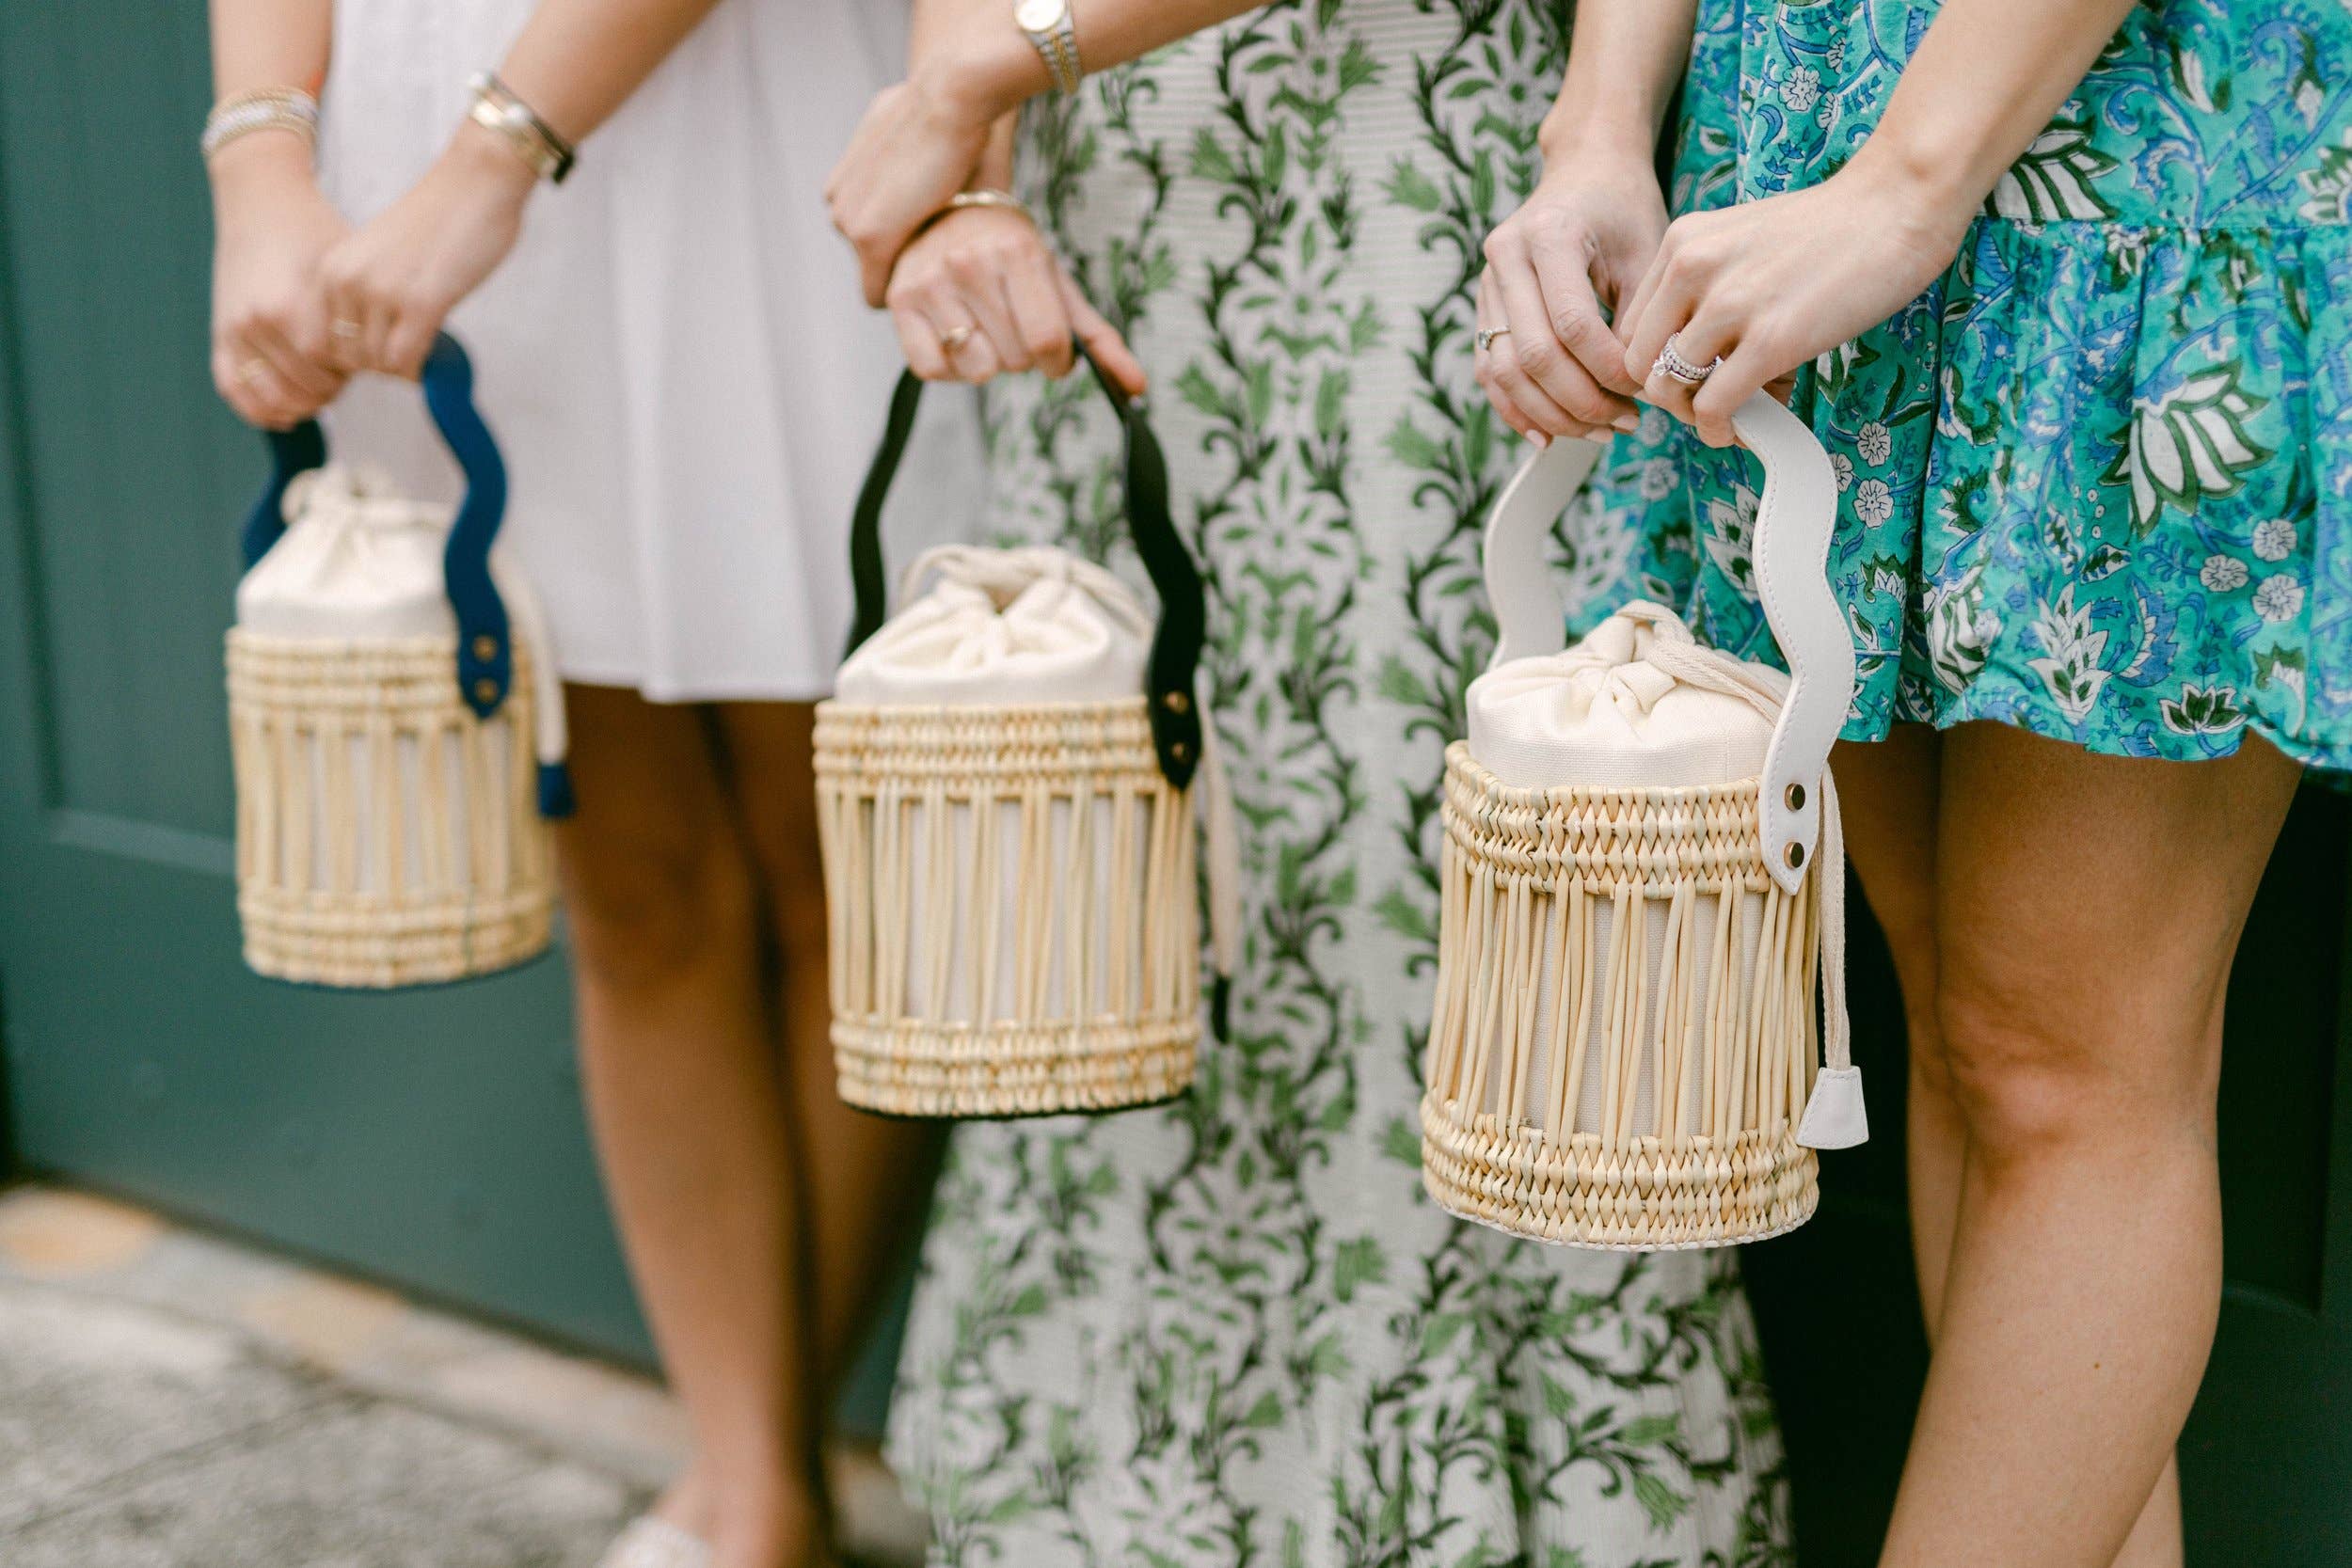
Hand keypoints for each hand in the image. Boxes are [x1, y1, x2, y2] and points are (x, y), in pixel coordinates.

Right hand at [208, 137, 351, 428]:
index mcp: (289, 307)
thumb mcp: (347, 269)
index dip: (348, 375)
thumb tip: (399, 365)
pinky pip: (235, 389)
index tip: (363, 366)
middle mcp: (257, 323)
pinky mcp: (219, 334)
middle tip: (344, 378)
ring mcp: (233, 331)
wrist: (262, 203)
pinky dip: (261, 409)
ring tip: (321, 391)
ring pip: (270, 397)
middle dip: (329, 389)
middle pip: (301, 386)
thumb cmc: (315, 233)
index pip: (326, 371)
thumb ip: (363, 318)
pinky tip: (289, 412)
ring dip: (301, 403)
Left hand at [316, 122, 536, 379]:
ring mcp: (383, 293)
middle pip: (349, 357)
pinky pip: (406, 360)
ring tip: (424, 346)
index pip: (323, 341)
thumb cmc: (437, 218)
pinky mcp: (421, 303)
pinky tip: (435, 349)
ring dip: (403, 366)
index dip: (354, 355)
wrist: (473, 184)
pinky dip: (421, 367)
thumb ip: (365, 293)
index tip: (384, 348)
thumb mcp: (379, 256)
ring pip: (378, 363)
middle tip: (409, 352)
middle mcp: (348, 281)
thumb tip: (373, 351)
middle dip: (379, 364)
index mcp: (331, 269)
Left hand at [827, 77, 996, 308]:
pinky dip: (907, 295)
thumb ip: (912, 169)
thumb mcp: (917, 138)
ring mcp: (848, 223)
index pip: (870, 240)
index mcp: (844, 186)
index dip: (906, 247)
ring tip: (947, 256)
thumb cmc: (946, 115)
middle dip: (906, 262)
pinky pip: (878, 293)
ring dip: (909, 273)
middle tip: (947, 253)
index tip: (938, 244)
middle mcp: (837, 205)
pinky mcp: (869, 240)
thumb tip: (936, 178)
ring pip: (879, 275)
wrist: (951, 97)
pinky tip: (937, 282)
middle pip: (873, 261)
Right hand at [886, 205, 1143, 395]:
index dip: (1057, 362)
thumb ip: (1099, 339)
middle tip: (1011, 321)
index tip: (1054, 352)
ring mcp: (929, 282)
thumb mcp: (1059, 285)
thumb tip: (1137, 391)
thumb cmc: (1011, 253)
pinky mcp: (899, 301)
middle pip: (1014, 360)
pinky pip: (931, 370)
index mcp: (1018, 253)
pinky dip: (951, 369)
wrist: (949, 210)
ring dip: (988, 362)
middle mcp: (969, 263)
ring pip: (976, 369)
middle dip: (1022, 356)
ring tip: (984, 327)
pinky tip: (957, 339)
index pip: (1046, 340)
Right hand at [1476, 152, 1666, 445]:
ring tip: (1599, 431)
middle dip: (1582, 400)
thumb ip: (1640, 318)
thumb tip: (1640, 387)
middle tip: (1625, 422)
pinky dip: (1517, 409)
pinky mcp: (1483, 306)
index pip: (1572, 324)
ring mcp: (1486, 282)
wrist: (1587, 170)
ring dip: (1552, 413)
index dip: (1608, 369)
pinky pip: (1490, 371)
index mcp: (1548, 234)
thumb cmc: (1624, 207)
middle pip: (1533, 355)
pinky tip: (1549, 436)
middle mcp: (1505, 257)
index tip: (1644, 390)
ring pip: (1505, 371)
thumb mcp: (1647, 251)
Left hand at [1617, 156, 1972, 447]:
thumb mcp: (1743, 240)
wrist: (1897, 203)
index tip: (1686, 378)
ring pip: (1670, 389)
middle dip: (1668, 394)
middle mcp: (1692, 269)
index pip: (1631, 329)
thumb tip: (1694, 354)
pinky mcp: (1770, 340)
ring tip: (1730, 412)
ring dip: (1695, 415)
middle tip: (1705, 401)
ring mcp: (1730, 304)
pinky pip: (1714, 406)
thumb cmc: (1831, 227)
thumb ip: (1709, 286)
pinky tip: (1740, 428)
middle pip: (1639, 363)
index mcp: (1681, 244)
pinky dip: (1720, 429)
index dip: (1652, 365)